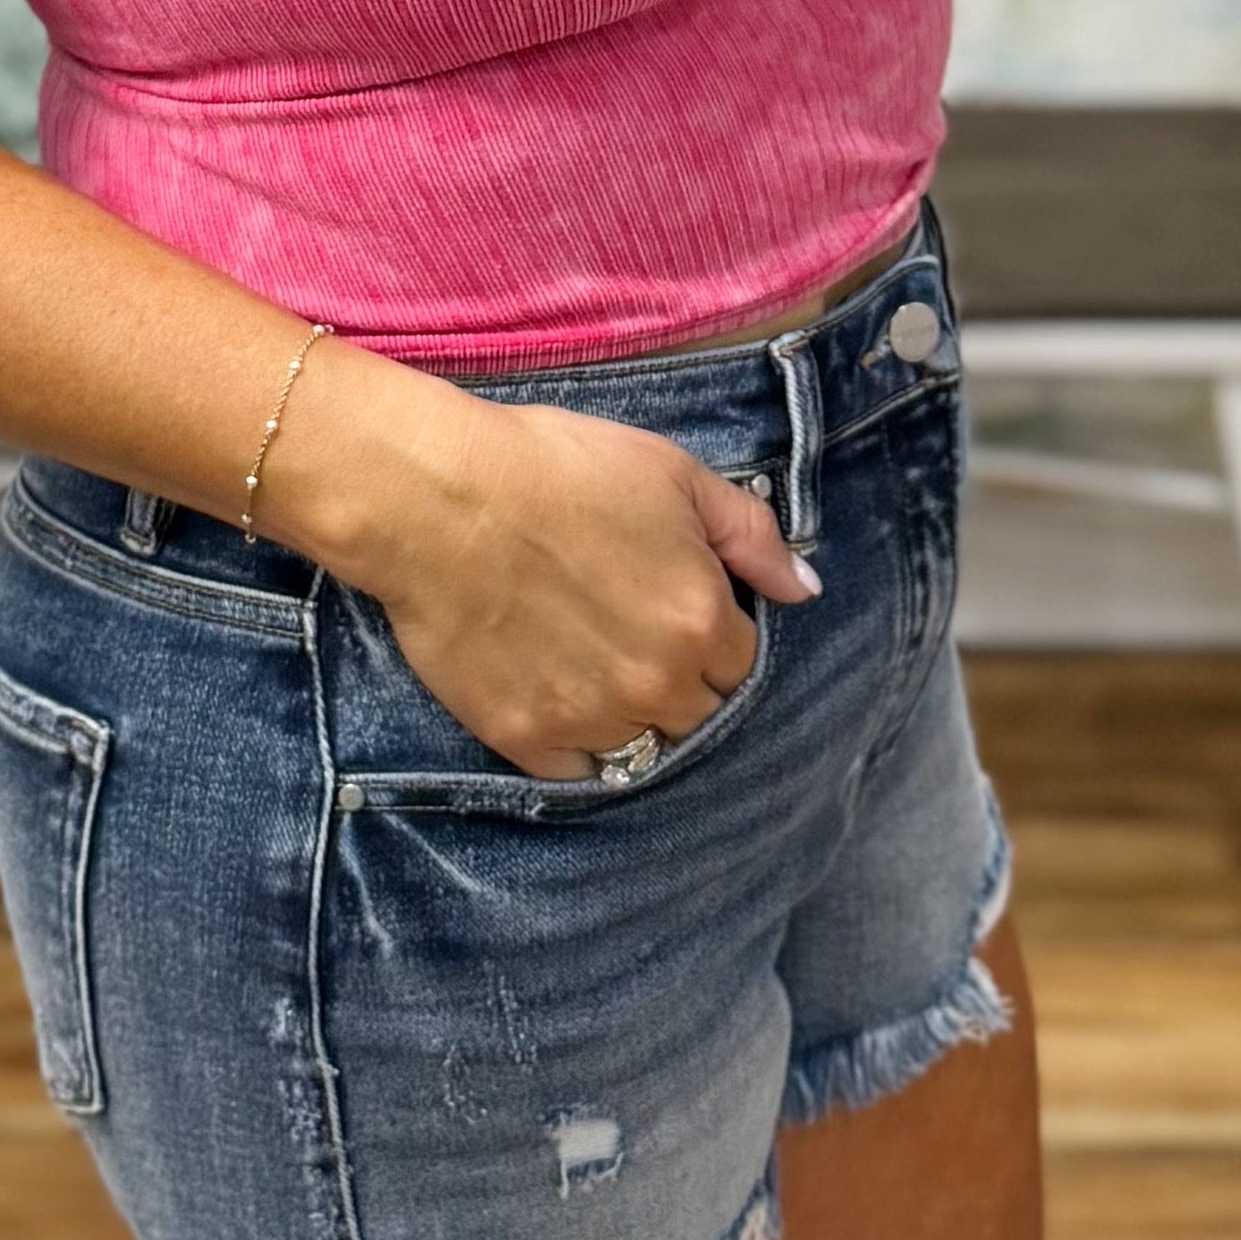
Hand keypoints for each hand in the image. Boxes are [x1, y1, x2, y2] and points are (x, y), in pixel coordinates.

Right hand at [275, 358, 819, 781]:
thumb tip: (804, 588)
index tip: (677, 607)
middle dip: (682, 681)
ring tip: (598, 670)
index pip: (741, 664)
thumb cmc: (553, 467)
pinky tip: (562, 700)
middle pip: (698, 716)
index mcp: (702, 620)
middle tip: (634, 635)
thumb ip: (750, 534)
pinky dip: (580, 747)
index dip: (714, 635)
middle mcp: (657, 684)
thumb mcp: (670, 472)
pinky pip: (579, 772)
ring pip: (644, 750)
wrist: (436, 495)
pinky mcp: (526, 739)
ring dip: (634, 718)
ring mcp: (591, 718)